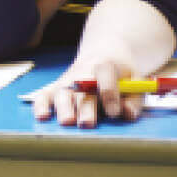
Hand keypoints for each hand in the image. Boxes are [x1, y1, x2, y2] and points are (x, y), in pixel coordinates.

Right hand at [32, 0, 174, 127]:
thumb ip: (133, 99)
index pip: (105, 77)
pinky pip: (44, 94)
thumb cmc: (122, 74)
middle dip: (84, 106)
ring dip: (63, 107)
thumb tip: (126, 114)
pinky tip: (42, 116)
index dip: (109, 94)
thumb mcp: (135, 82)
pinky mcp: (56, 87)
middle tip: (87, 123)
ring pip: (62, 92)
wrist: (105, 52)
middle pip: (81, 89)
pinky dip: (41, 105)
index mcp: (106, 65)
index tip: (114, 113)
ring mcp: (67, 79)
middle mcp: (83, 71)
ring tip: (67, 122)